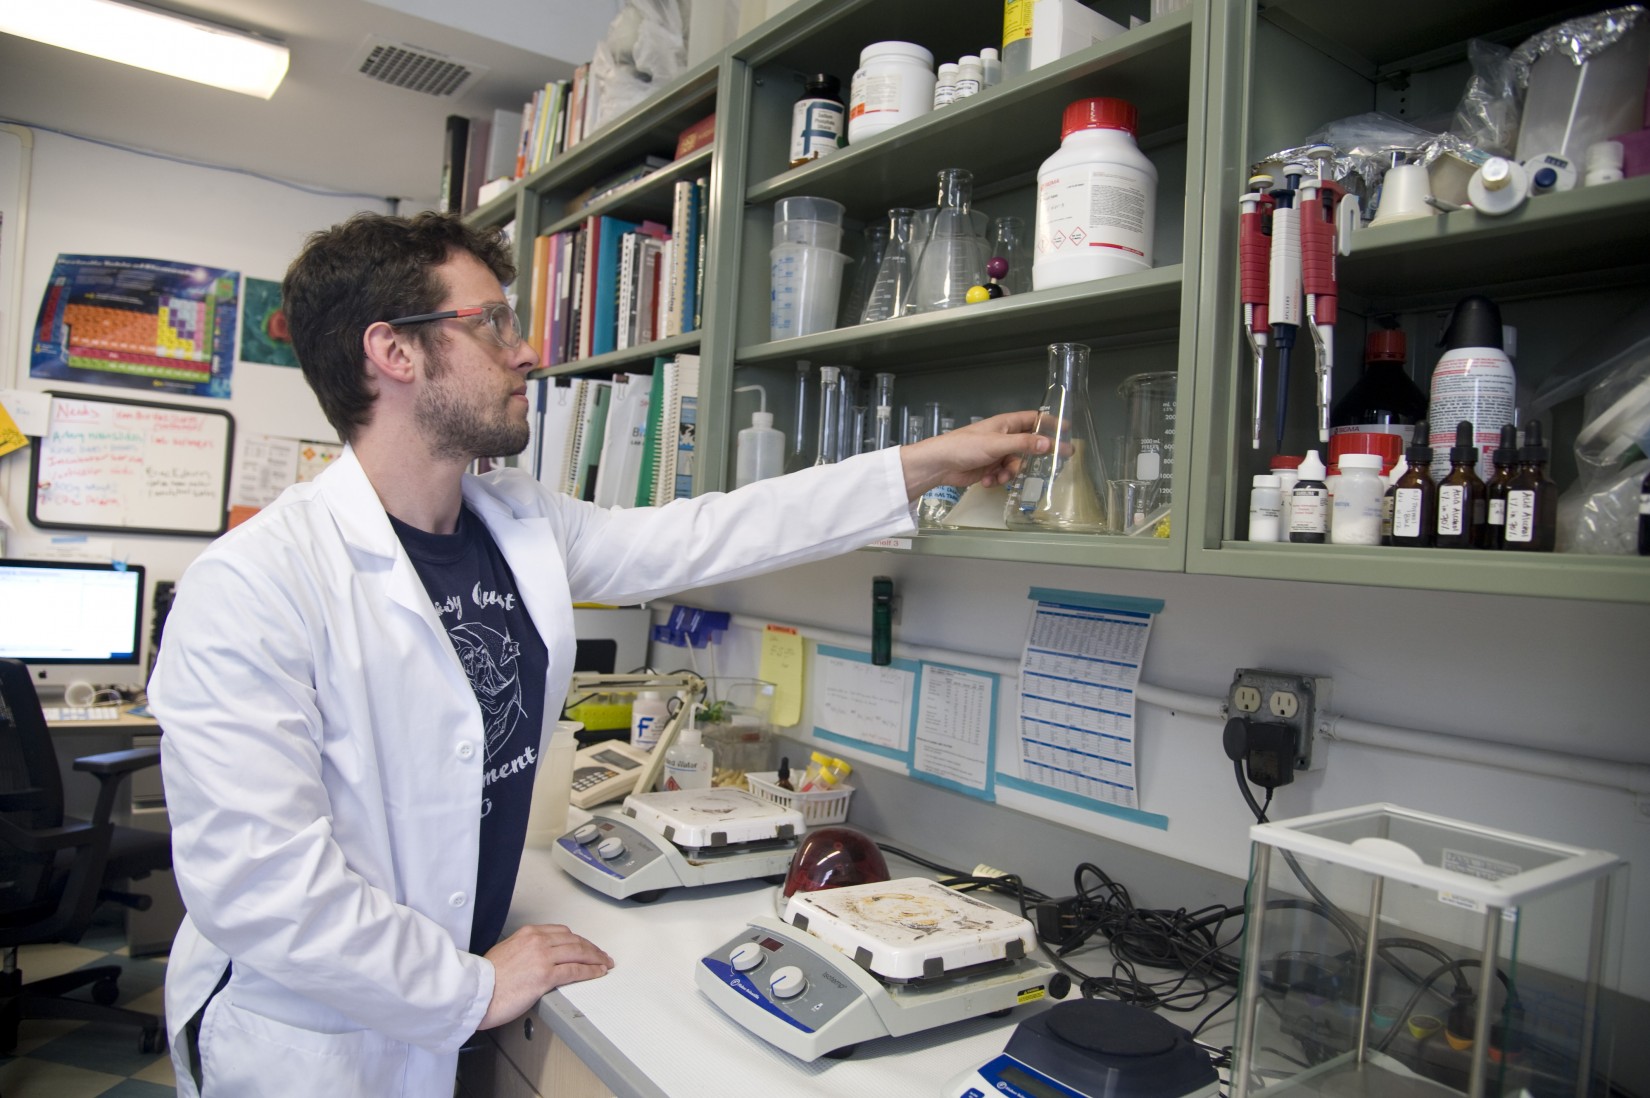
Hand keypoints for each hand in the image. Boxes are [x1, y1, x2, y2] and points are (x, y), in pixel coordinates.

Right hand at [479, 923, 613, 1028]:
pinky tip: (597, 973)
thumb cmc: (485, 978)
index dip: (578, 940)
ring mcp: (543, 957)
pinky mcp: (546, 976)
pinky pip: (575, 970)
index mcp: (528, 933)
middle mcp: (538, 941)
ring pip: (579, 952)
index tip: (584, 945)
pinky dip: (590, 971)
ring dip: (596, 958)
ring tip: (604, 963)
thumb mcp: (504, 951)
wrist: (476, 992)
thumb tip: (534, 958)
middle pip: (574, 940)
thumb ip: (524, 950)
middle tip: (601, 954)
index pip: (562, 932)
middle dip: (591, 948)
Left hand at [898, 410, 1048, 498]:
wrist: (940, 465)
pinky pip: (1003, 475)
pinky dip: (997, 479)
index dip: (1050, 424)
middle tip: (1053, 466)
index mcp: (1006, 424)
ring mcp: (996, 453)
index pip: (1033, 420)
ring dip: (1009, 473)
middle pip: (1028, 446)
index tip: (1067, 430)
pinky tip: (986, 480)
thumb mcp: (998, 444)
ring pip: (1016, 465)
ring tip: (998, 477)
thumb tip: (1049, 443)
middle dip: (1032, 458)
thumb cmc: (966, 447)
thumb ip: (1024, 444)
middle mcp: (1003, 437)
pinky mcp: (988, 468)